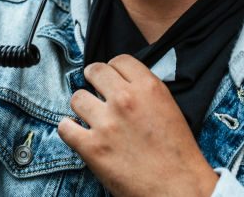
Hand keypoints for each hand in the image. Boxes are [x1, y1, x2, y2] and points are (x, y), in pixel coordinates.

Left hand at [58, 55, 218, 196]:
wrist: (179, 188)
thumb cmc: (177, 153)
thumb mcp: (169, 108)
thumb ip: (145, 91)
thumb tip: (122, 82)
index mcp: (148, 88)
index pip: (119, 60)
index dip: (114, 69)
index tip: (112, 79)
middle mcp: (125, 100)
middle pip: (94, 71)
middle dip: (94, 80)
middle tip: (96, 92)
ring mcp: (106, 123)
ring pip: (77, 97)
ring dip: (82, 107)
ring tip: (90, 117)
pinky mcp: (92, 147)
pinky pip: (64, 127)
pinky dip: (69, 130)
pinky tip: (78, 134)